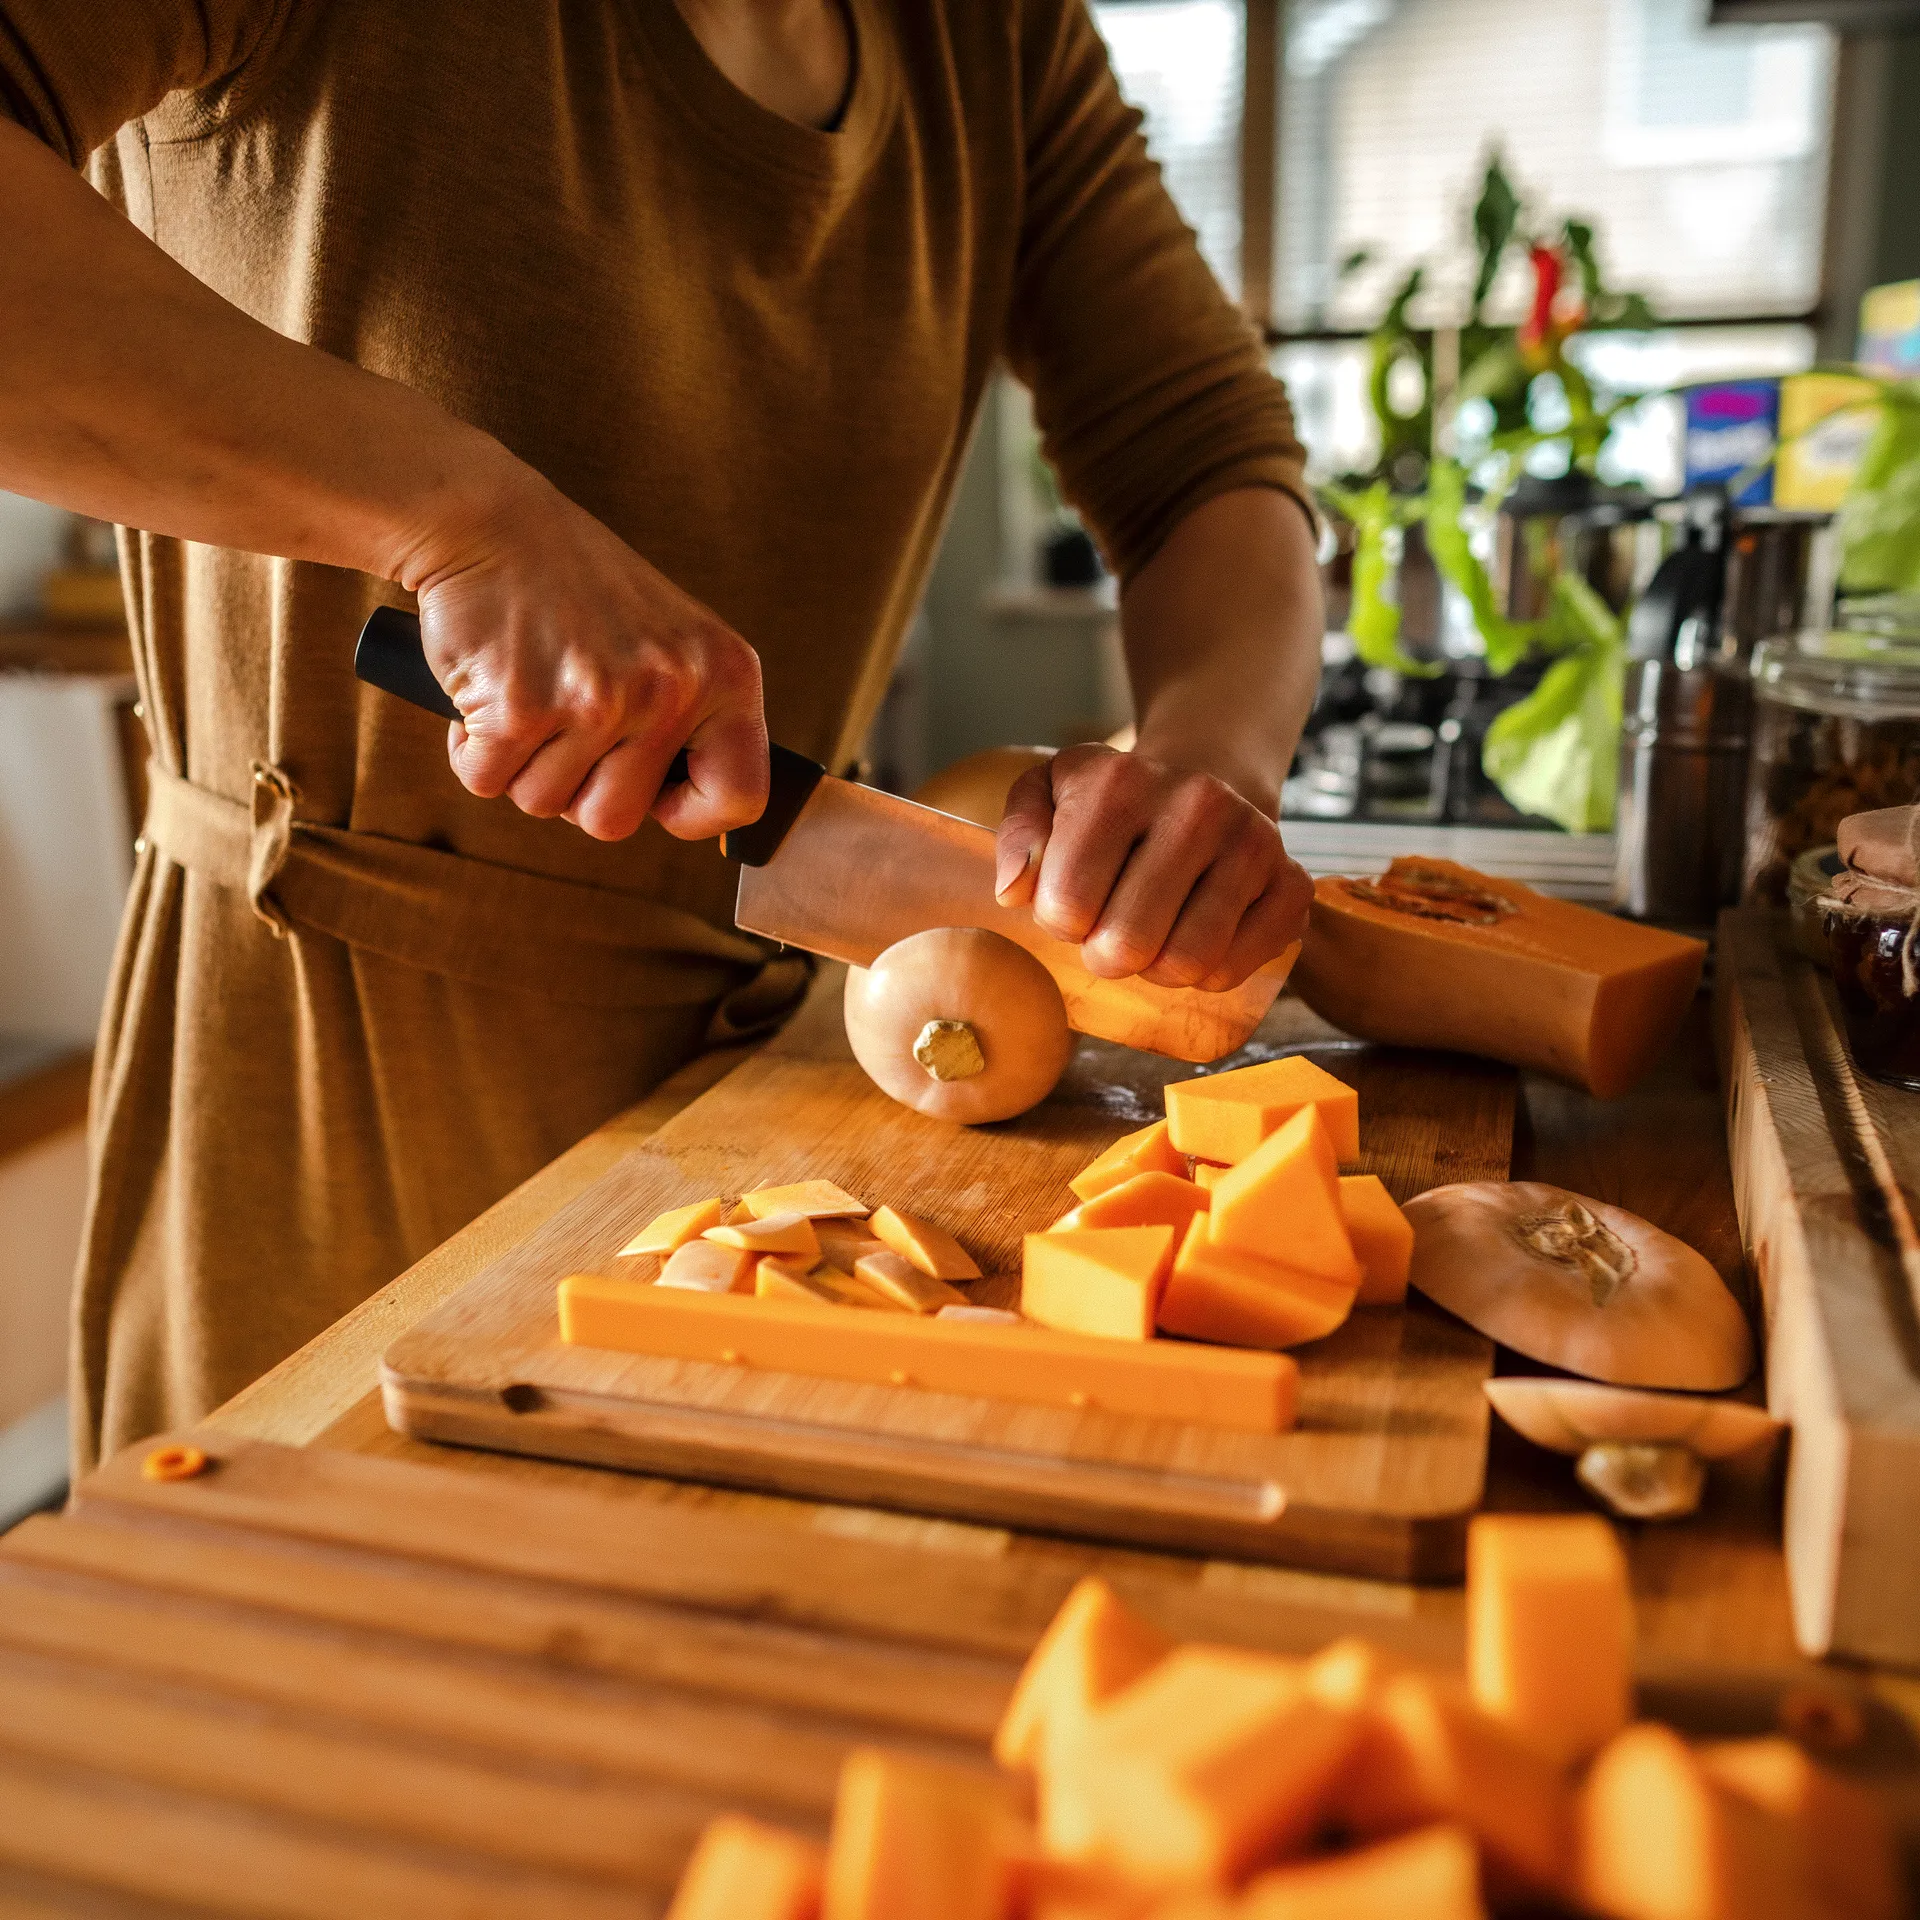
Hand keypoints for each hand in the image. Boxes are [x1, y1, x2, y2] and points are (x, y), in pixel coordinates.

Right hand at [405, 460, 767, 842]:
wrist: (490, 520)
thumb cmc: (576, 586)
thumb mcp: (673, 640)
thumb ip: (692, 717)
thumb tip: (690, 811)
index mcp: (726, 673)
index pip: (740, 796)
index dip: (691, 814)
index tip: (657, 798)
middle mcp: (671, 688)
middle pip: (615, 821)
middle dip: (575, 791)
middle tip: (563, 728)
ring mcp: (598, 699)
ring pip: (546, 804)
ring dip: (522, 765)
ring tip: (529, 694)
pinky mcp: (521, 706)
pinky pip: (487, 781)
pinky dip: (472, 750)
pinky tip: (487, 692)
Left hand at [994, 744, 1311, 990]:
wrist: (1209, 772)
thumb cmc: (1115, 799)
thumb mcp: (1049, 792)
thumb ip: (1019, 836)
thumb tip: (1014, 891)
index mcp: (1120, 783)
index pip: (1067, 904)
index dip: (1060, 922)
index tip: (1074, 902)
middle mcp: (1195, 805)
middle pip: (1128, 942)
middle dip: (1105, 955)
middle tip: (1109, 932)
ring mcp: (1252, 842)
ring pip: (1187, 962)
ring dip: (1156, 969)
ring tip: (1152, 936)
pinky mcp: (1293, 882)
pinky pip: (1235, 968)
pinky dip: (1207, 973)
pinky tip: (1194, 936)